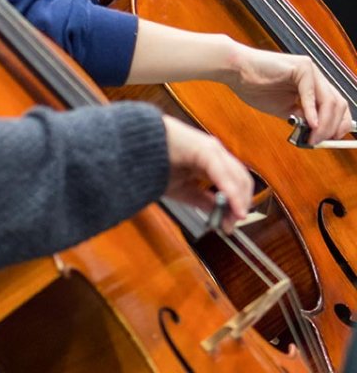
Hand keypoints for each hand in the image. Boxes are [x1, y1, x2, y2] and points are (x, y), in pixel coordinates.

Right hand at [162, 115, 252, 232]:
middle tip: (232, 224)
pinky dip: (230, 191)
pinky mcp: (205, 149)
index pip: (235, 183)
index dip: (237, 204)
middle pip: (241, 180)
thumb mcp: (183, 190)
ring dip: (238, 199)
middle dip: (241, 203)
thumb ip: (204, 201)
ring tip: (233, 218)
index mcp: (209, 160)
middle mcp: (214, 152)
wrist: (133, 150)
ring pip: (237, 176)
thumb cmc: (152, 165)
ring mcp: (212, 148)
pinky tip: (232, 206)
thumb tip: (224, 216)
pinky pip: (223, 173)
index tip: (231, 225)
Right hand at [226, 44, 351, 144]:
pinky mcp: (301, 67)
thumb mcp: (283, 109)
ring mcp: (310, 70)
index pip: (335, 107)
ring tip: (312, 136)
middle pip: (338, 104)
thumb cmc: (253, 86)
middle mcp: (315, 76)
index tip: (330, 141)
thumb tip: (316, 133)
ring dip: (324, 124)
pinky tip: (310, 123)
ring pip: (330, 101)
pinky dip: (312, 111)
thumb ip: (301, 117)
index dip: (337, 126)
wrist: (235, 70)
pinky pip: (312, 93)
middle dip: (333, 127)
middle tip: (321, 142)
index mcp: (312, 85)